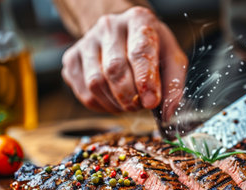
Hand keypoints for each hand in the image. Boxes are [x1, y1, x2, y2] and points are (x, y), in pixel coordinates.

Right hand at [61, 6, 187, 119]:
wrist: (123, 35)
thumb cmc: (151, 48)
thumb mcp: (172, 59)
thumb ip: (174, 84)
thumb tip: (168, 113)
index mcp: (138, 20)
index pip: (139, 51)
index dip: (145, 80)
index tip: (151, 102)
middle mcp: (109, 26)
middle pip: (114, 69)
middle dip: (130, 97)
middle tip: (140, 106)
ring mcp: (86, 41)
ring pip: (96, 83)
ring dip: (116, 103)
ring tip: (129, 104)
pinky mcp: (72, 59)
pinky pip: (84, 93)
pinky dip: (102, 105)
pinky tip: (114, 101)